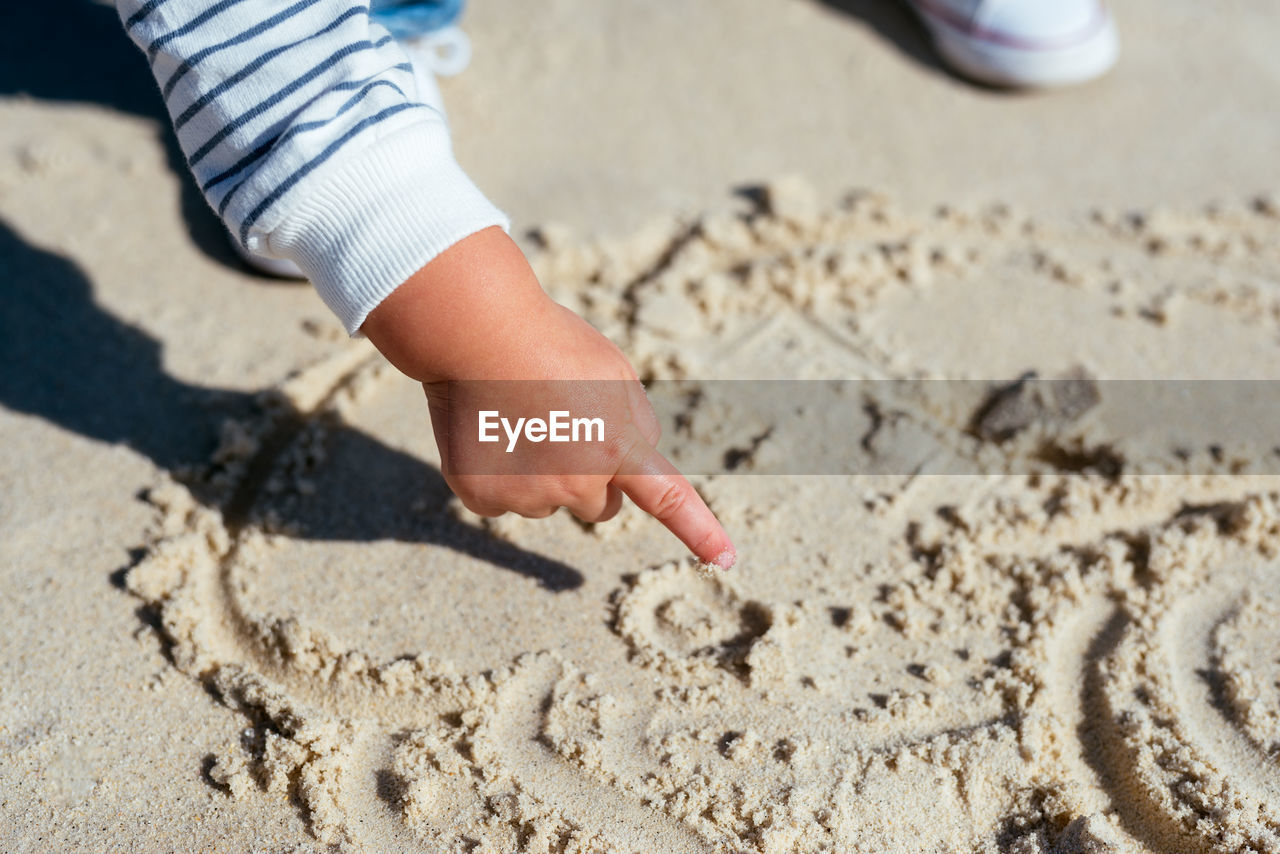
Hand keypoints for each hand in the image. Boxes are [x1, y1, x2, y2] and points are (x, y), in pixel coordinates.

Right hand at [361, 227, 735, 568]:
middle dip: (590, 479)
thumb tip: (635, 465)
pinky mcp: (483, 497)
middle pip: (599, 504)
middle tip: (564, 427)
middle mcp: (576, 483)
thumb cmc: (551, 344)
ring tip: (520, 417)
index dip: (700, 531)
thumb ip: (636, 424)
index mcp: (617, 447)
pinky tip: (489, 431)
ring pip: (547, 500)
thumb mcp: (615, 374)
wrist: (476, 333)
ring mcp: (527, 495)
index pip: (668, 498)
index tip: (726, 559)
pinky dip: (496, 473)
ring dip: (540, 471)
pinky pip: (501, 499)